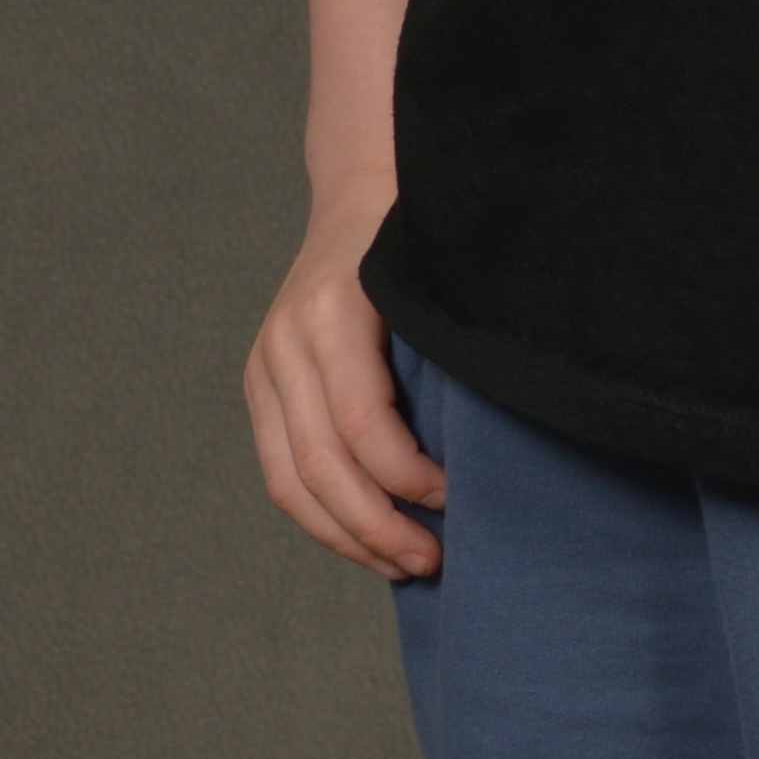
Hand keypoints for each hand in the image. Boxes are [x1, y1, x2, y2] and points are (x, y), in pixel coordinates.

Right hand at [243, 175, 446, 576]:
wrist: (360, 193)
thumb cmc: (422, 245)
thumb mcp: (441, 284)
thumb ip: (452, 350)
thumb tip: (498, 448)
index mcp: (334, 311)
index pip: (363, 424)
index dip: (411, 478)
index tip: (459, 501)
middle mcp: (288, 340)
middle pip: (320, 464)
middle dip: (379, 527)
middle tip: (435, 561)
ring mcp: (265, 364)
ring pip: (290, 481)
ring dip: (349, 537)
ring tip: (406, 566)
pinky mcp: (260, 385)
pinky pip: (280, 472)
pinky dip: (323, 519)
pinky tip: (369, 542)